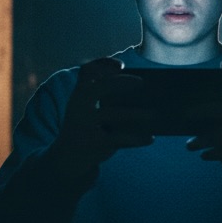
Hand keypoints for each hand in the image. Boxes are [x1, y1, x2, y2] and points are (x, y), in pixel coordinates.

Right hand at [46, 58, 152, 180]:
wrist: (67, 158)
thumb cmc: (85, 126)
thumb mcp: (88, 108)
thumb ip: (104, 95)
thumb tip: (141, 92)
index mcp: (79, 94)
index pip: (86, 71)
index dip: (103, 64)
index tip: (121, 65)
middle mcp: (79, 106)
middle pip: (100, 87)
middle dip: (121, 82)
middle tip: (143, 82)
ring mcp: (85, 124)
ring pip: (113, 114)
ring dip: (136, 113)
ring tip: (154, 114)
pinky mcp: (94, 143)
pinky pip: (120, 138)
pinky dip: (137, 138)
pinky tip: (150, 137)